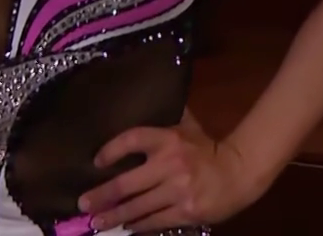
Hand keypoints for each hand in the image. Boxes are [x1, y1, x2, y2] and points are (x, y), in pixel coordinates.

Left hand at [78, 113, 257, 231]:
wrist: (239, 173)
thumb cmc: (208, 149)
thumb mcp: (188, 127)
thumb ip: (167, 117)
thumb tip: (147, 100)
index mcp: (169, 138)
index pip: (132, 140)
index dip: (111, 150)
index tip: (96, 161)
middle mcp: (171, 164)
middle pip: (127, 184)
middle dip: (102, 195)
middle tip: (83, 203)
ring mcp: (178, 191)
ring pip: (138, 207)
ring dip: (115, 216)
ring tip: (97, 222)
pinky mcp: (186, 212)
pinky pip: (155, 221)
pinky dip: (138, 225)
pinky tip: (126, 227)